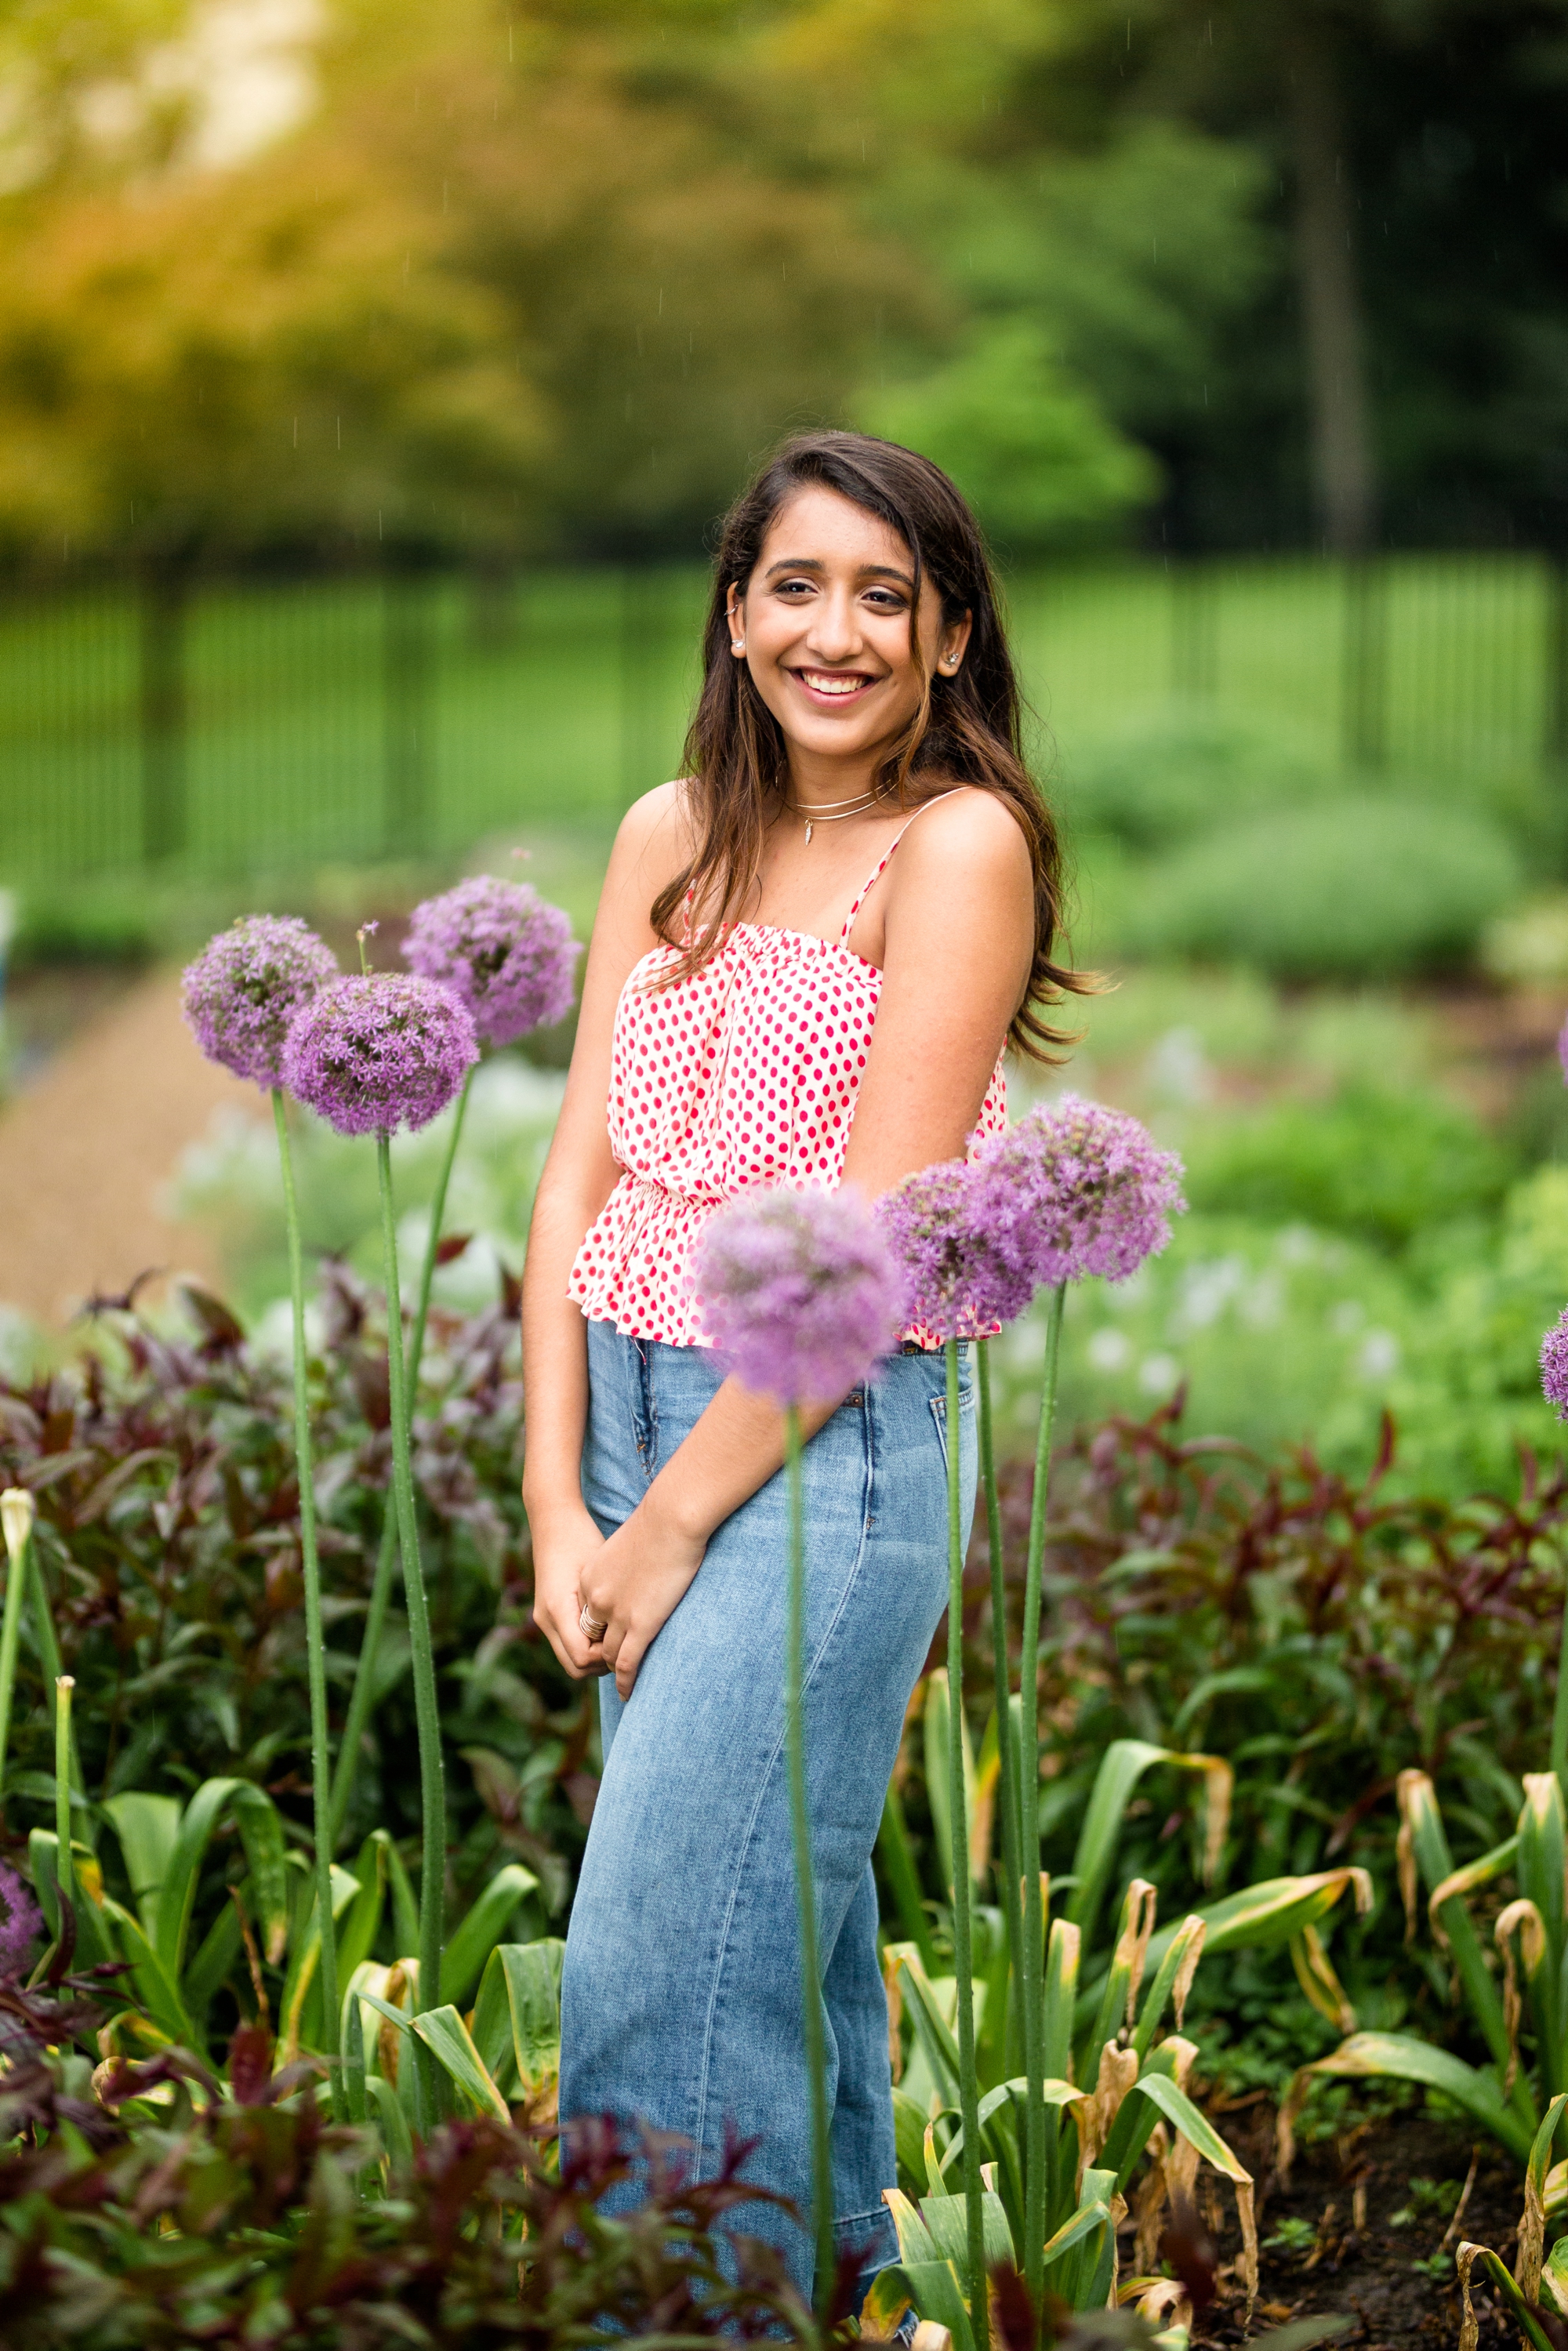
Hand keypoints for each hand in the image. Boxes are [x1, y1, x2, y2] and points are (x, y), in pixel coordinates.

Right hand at [529, 1498, 611, 1679]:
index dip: (607, 1657)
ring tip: (619, 1635)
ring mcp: (544, 1618)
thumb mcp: (597, 1572)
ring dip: (595, 1656)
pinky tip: (608, 1627)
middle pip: (575, 1667)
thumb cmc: (581, 1538)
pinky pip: (568, 1643)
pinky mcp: (548, 1614)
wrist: (554, 1519)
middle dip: (602, 1664)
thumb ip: (606, 1606)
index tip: (629, 1640)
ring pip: (571, 1659)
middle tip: (627, 1644)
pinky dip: (587, 1645)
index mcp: (558, 1609)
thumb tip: (627, 1635)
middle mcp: (546, 1619)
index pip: (582, 1658)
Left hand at [577, 1487, 708, 1699]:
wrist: (671, 1517)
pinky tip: (628, 1692)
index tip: (610, 1637)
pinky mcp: (639, 1624)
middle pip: (593, 1638)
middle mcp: (596, 1599)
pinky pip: (626, 1663)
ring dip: (615, 1669)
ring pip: (608, 1654)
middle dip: (602, 1654)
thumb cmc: (659, 1523)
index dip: (599, 1630)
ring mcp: (616, 1614)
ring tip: (626, 1682)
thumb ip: (623, 1563)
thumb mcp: (627, 1544)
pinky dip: (625, 1682)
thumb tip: (635, 1570)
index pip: (587, 1616)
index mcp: (588, 1578)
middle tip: (615, 1666)